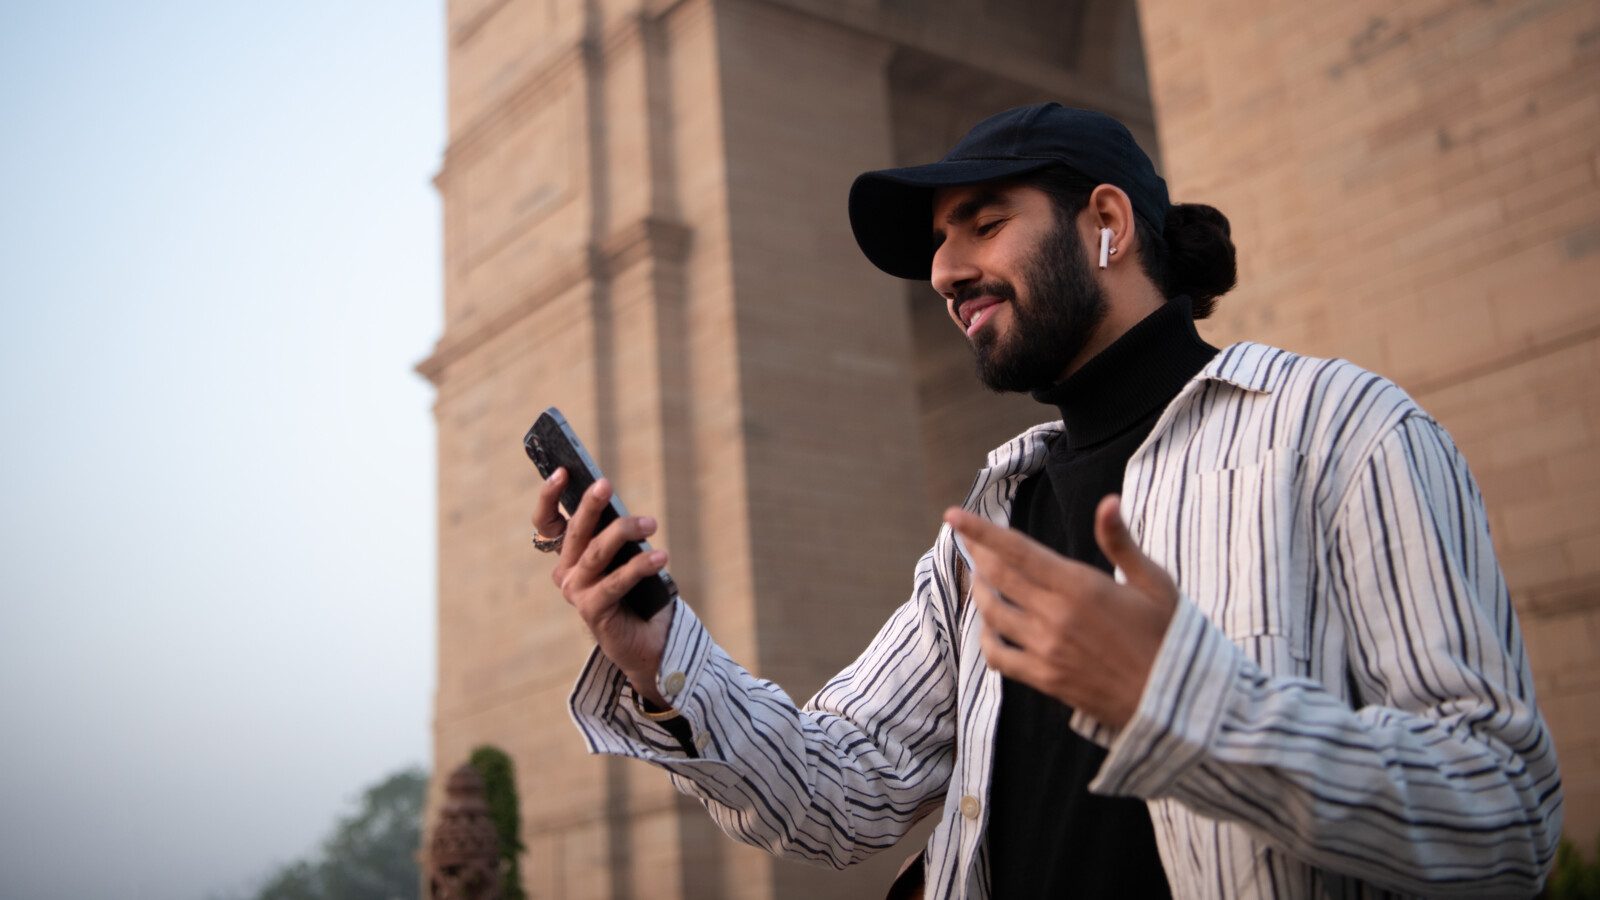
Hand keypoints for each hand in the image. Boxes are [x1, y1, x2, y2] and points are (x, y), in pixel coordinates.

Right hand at [534, 469, 674, 706]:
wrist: (648, 641)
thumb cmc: (638, 593)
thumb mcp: (626, 556)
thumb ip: (618, 536)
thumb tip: (623, 509)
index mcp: (569, 556)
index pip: (547, 523)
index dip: (549, 497)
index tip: (563, 471)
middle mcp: (565, 573)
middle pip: (575, 533)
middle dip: (590, 505)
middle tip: (605, 484)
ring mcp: (576, 593)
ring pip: (596, 553)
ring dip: (624, 532)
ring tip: (650, 523)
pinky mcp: (592, 610)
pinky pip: (616, 582)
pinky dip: (640, 567)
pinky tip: (661, 557)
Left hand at [944, 495, 1177, 728]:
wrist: (1177, 703)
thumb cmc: (1169, 637)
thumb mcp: (1154, 583)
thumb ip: (1120, 542)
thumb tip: (1108, 501)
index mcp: (1080, 586)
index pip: (1016, 550)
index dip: (980, 531)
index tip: (954, 515)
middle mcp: (1056, 616)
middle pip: (997, 576)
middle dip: (976, 553)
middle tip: (967, 540)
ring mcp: (1046, 649)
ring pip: (992, 613)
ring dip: (980, 591)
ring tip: (981, 577)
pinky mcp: (1045, 679)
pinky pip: (998, 656)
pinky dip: (987, 637)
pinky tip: (990, 627)